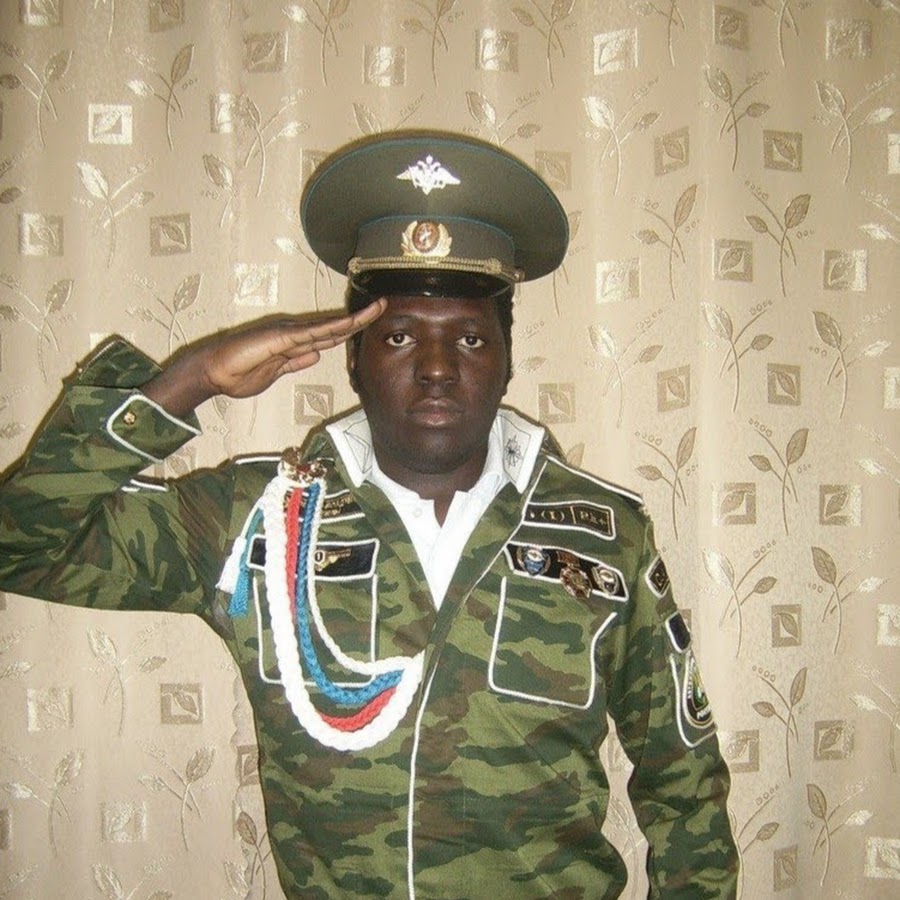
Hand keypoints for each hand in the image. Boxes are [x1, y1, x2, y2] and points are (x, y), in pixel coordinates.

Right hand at [143, 300, 385, 416]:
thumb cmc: (240, 374)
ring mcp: (287, 334)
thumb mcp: (277, 372)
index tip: (370, 323)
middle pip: (334, 327)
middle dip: (359, 318)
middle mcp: (294, 334)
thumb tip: (316, 356)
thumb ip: (296, 362)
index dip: (351, 329)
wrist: (214, 373)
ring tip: (375, 309)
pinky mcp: (279, 338)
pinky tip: (347, 324)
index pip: (330, 336)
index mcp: (295, 344)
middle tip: (383, 306)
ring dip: (352, 319)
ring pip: (327, 326)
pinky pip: (310, 333)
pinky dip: (330, 328)